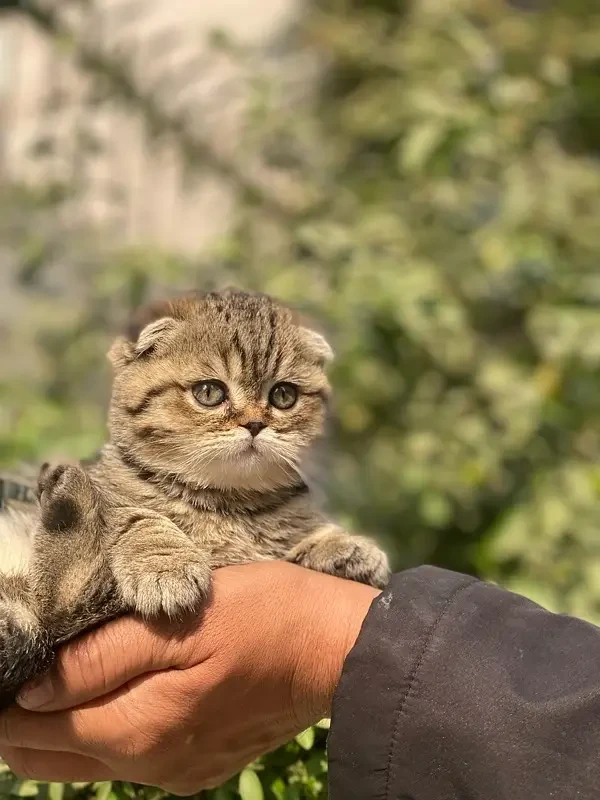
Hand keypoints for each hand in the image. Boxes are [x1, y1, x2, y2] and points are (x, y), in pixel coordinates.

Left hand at [0, 562, 378, 792]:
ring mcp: (176, 772)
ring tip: (41, 691)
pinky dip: (98, 733)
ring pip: (88, 761)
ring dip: (55, 730)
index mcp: (140, 727)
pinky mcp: (198, 766)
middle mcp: (150, 765)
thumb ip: (104, 657)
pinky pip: (128, 759)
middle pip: (54, 755)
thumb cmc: (262, 616)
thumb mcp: (181, 622)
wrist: (336, 650)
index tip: (1, 667)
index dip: (5, 699)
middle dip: (18, 723)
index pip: (38, 725)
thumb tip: (35, 688)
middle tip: (10, 679)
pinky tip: (100, 703)